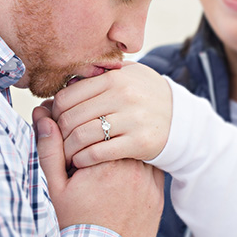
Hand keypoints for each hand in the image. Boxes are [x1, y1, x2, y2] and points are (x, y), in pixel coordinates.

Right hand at [34, 103, 163, 236]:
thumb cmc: (73, 225)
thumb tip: (44, 116)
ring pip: (133, 150)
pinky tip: (118, 181)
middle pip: (117, 136)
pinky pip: (148, 168)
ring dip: (119, 152)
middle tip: (85, 158)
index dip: (80, 130)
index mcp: (106, 159)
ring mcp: (148, 180)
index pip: (95, 125)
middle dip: (101, 140)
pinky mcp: (157, 194)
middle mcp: (132, 166)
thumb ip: (49, 149)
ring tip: (102, 171)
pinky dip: (134, 168)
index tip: (71, 144)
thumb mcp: (53, 187)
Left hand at [52, 62, 171, 168]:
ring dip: (67, 149)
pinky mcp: (140, 142)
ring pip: (82, 135)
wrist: (183, 119)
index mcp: (114, 77)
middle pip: (71, 117)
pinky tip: (79, 162)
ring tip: (64, 155)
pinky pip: (99, 152)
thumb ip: (98, 75)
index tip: (53, 123)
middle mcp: (123, 95)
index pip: (66, 96)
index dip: (54, 112)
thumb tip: (65, 82)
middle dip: (57, 133)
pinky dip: (82, 159)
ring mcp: (132, 119)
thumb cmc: (146, 96)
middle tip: (55, 142)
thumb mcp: (127, 75)